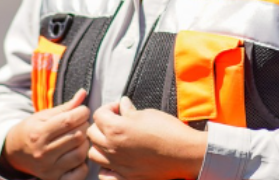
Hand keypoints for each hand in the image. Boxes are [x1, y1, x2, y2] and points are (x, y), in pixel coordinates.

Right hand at [2, 88, 91, 179]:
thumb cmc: (32, 130)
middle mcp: (43, 153)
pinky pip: (79, 173)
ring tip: (80, 138)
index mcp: (39, 133)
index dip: (82, 113)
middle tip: (82, 123)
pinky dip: (82, 164)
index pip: (69, 121)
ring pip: (81, 154)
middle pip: (77, 136)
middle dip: (85, 126)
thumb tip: (83, 93)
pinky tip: (76, 154)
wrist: (15, 152)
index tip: (82, 111)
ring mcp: (49, 169)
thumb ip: (65, 107)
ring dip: (85, 143)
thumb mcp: (44, 115)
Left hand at [87, 97, 207, 179]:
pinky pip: (104, 174)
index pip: (99, 114)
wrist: (185, 154)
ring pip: (94, 154)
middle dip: (101, 125)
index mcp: (116, 129)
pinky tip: (116, 160)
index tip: (119, 108)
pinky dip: (106, 167)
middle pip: (92, 134)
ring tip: (113, 141)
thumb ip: (130, 111)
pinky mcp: (126, 177)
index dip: (109, 108)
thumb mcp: (148, 114)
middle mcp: (113, 148)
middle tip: (116, 122)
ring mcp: (118, 165)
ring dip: (100, 145)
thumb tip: (123, 105)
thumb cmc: (169, 131)